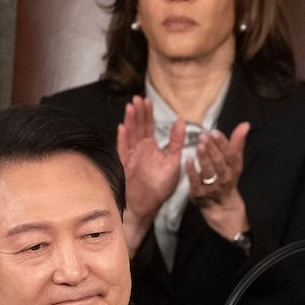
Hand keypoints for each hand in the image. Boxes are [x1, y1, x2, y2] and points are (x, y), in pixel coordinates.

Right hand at [116, 95, 184, 249]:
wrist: (148, 207)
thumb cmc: (160, 187)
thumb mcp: (173, 162)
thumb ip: (176, 142)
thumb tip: (181, 120)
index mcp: (150, 148)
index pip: (148, 126)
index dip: (147, 113)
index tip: (147, 100)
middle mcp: (139, 150)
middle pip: (137, 127)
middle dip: (137, 113)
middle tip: (137, 98)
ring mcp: (131, 157)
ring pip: (130, 135)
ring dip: (130, 121)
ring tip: (131, 107)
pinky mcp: (125, 167)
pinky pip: (123, 151)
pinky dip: (123, 140)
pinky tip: (123, 128)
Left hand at [187, 123, 250, 240]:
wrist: (222, 208)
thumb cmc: (227, 179)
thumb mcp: (234, 163)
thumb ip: (237, 143)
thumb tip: (245, 124)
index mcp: (233, 169)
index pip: (230, 155)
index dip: (223, 143)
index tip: (215, 132)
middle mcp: (224, 179)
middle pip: (219, 163)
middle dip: (212, 149)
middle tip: (203, 136)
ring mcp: (211, 188)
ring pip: (208, 172)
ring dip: (203, 158)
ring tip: (198, 145)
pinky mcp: (199, 195)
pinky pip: (195, 182)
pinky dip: (191, 171)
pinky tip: (187, 160)